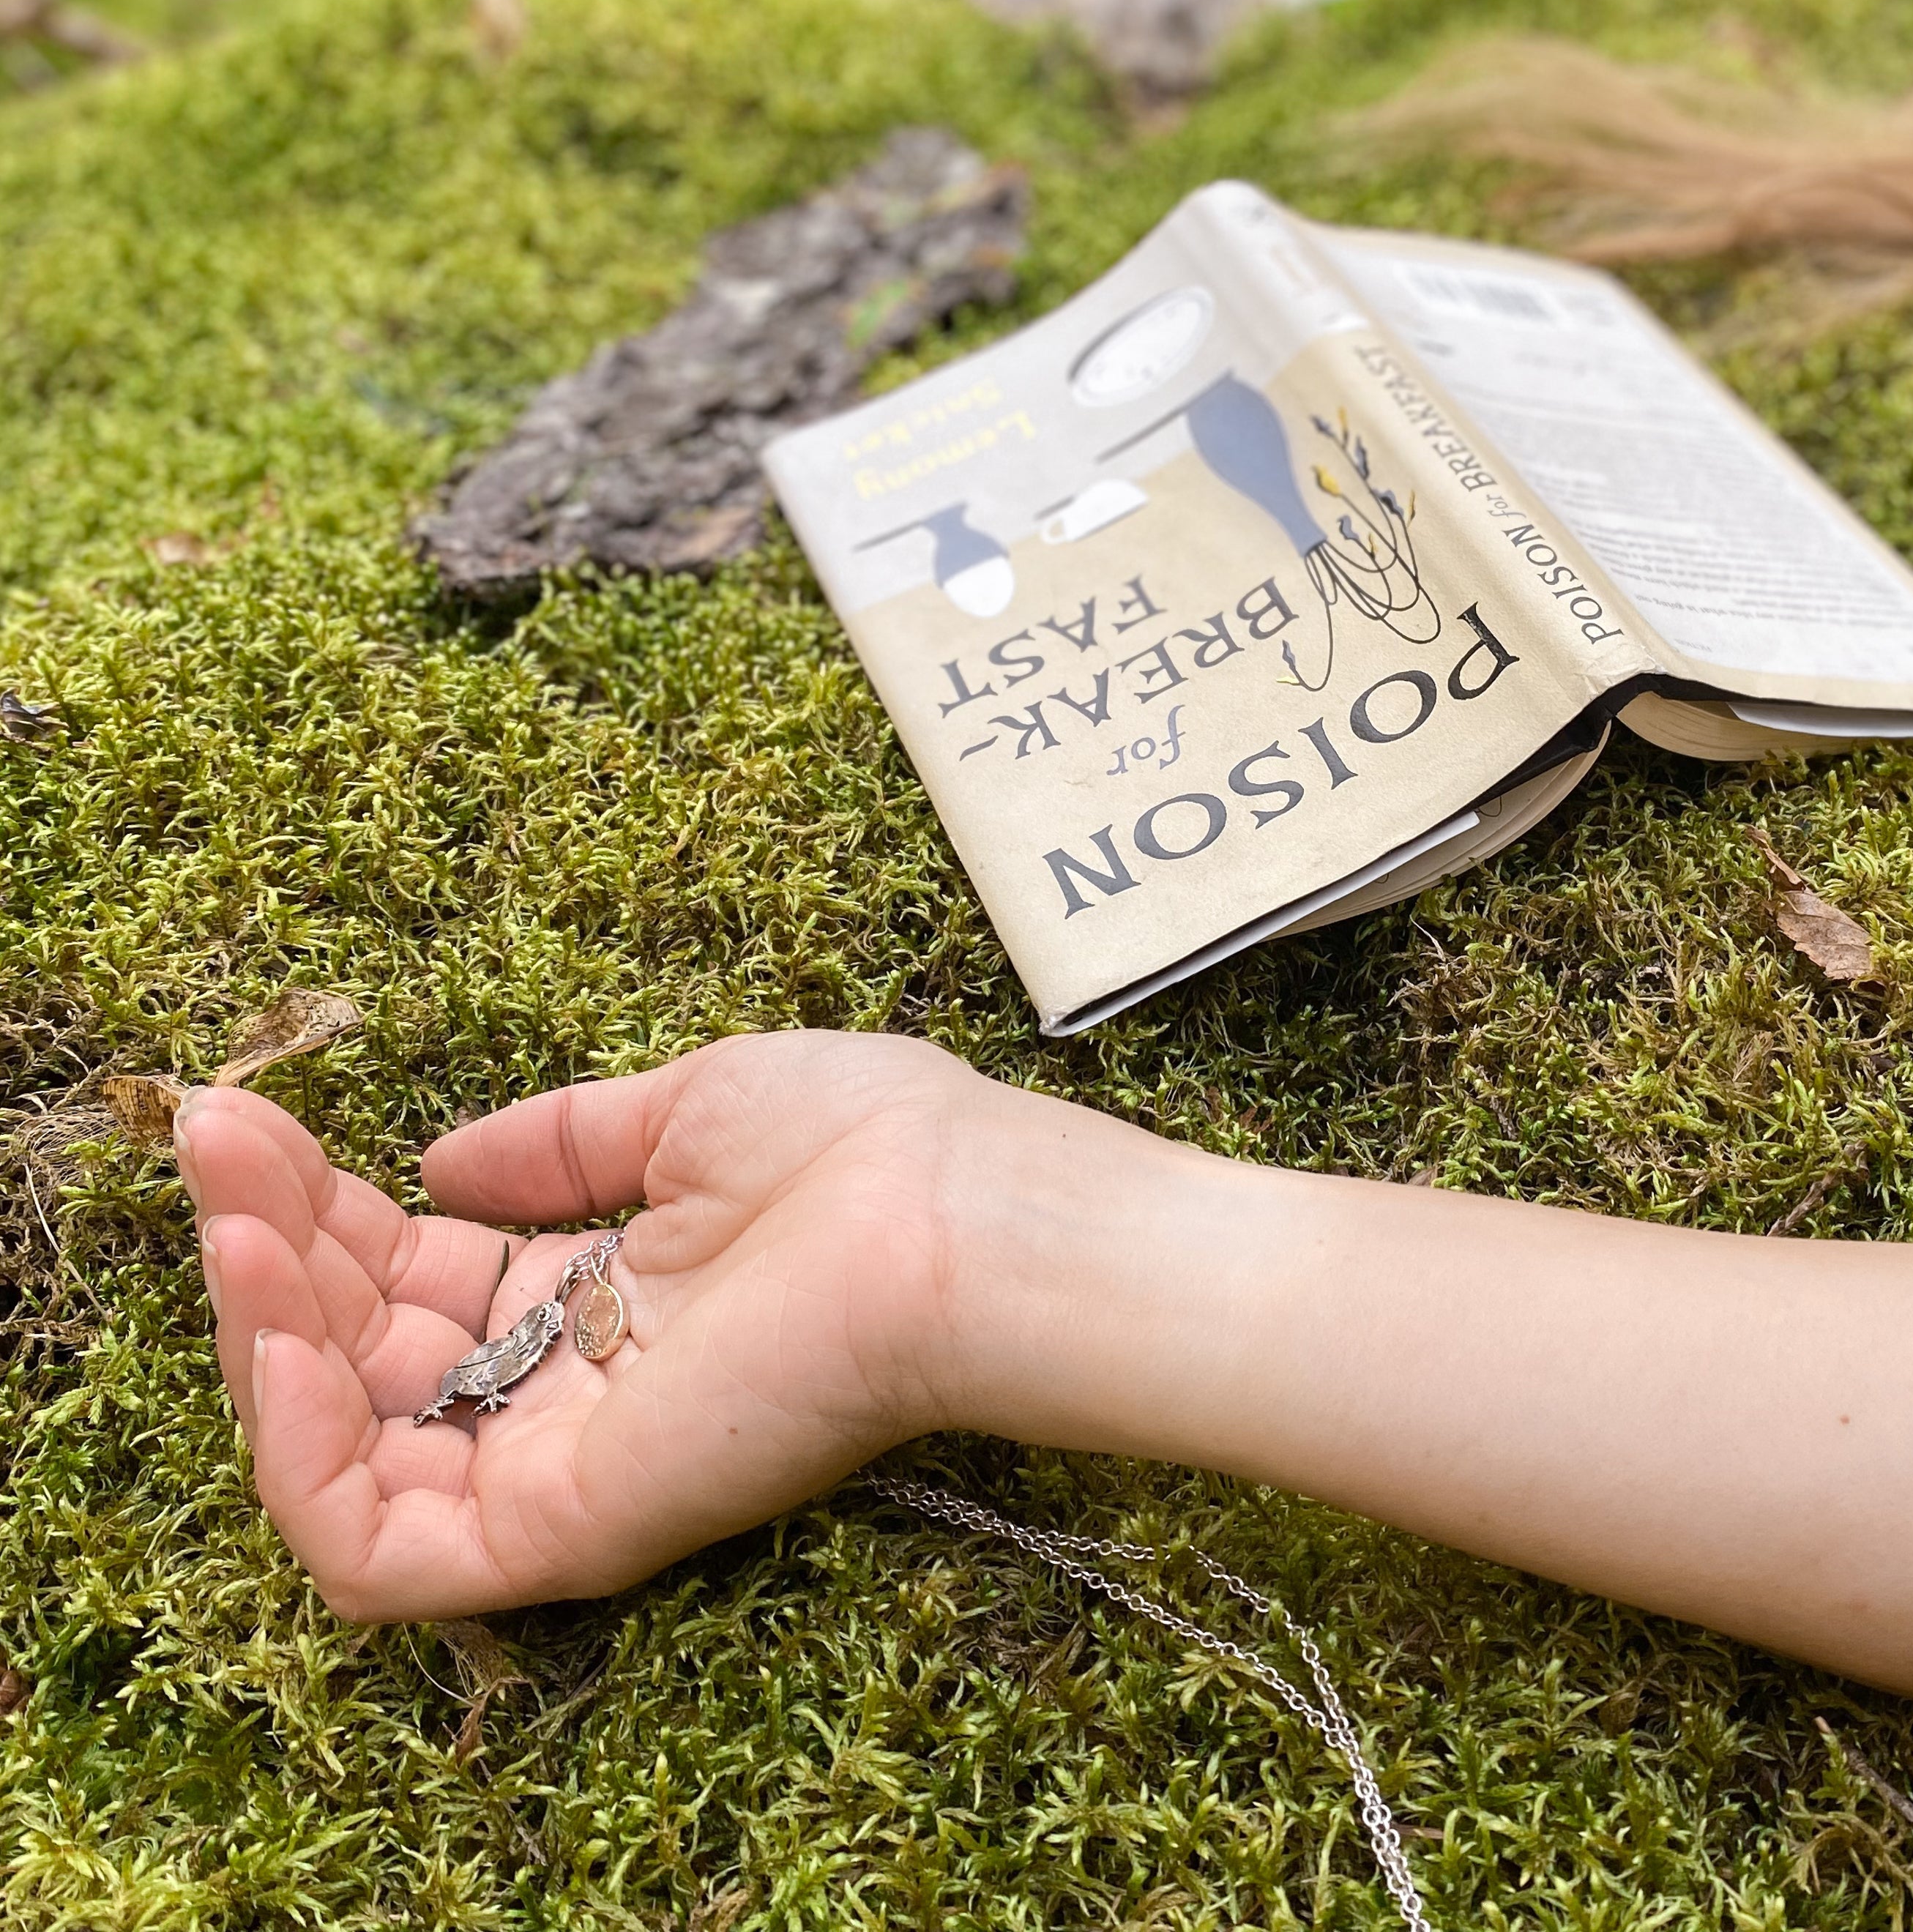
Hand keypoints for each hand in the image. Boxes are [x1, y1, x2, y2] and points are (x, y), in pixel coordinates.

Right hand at [181, 1031, 1008, 1619]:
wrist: (954, 1216)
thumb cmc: (860, 1144)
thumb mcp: (687, 1110)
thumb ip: (562, 1143)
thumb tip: (444, 1156)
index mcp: (597, 1297)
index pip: (416, 1277)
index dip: (324, 1206)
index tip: (246, 1120)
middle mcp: (569, 1390)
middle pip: (367, 1350)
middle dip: (272, 1247)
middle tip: (214, 1140)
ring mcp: (561, 1468)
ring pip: (349, 1448)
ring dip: (261, 1332)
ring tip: (233, 1222)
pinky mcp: (564, 1529)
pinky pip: (380, 1545)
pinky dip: (298, 1453)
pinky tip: (273, 1330)